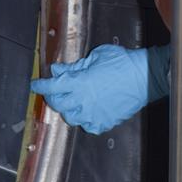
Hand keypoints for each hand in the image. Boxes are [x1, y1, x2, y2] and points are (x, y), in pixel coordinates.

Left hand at [32, 42, 170, 133]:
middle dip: (52, 96)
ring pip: (70, 118)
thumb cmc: (123, 62)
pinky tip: (88, 110)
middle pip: (57, 104)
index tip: (36, 84)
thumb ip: (75, 66)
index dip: (40, 85)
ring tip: (72, 101)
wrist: (145, 77)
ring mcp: (93, 113)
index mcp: (79, 82)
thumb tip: (59, 70)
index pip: (52, 86)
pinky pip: (88, 125)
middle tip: (55, 91)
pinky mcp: (104, 121)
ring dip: (67, 109)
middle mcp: (83, 101)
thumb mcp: (96, 56)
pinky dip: (85, 119)